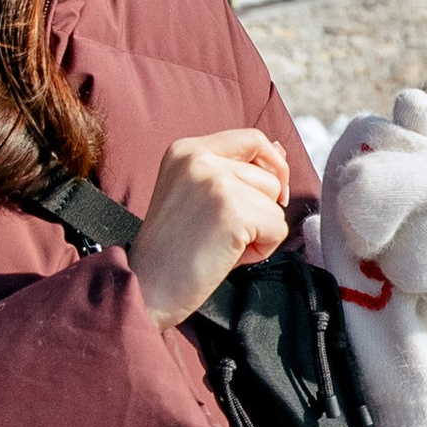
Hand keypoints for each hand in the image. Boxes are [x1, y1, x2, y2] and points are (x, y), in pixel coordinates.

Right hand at [129, 129, 290, 328]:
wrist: (146, 287)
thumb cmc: (173, 250)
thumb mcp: (198, 195)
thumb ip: (236, 170)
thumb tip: (280, 151)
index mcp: (186, 149)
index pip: (253, 139)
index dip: (271, 167)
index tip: (269, 195)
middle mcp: (199, 157)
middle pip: (269, 176)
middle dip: (258, 211)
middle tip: (219, 234)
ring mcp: (216, 182)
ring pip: (275, 204)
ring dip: (259, 231)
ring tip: (220, 244)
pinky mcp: (232, 211)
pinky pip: (278, 228)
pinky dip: (262, 250)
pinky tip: (228, 256)